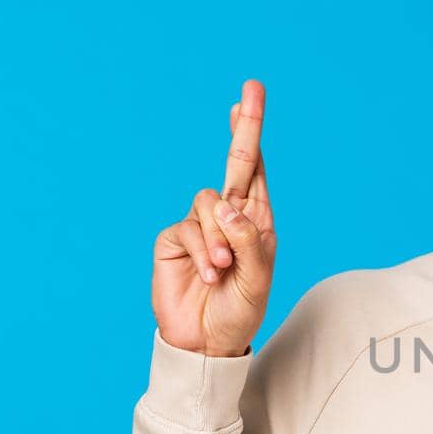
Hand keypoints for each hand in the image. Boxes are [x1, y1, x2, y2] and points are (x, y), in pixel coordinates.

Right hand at [152, 79, 276, 356]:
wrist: (206, 342)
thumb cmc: (239, 311)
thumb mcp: (258, 278)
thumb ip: (249, 240)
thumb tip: (228, 205)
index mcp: (256, 220)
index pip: (254, 170)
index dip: (251, 132)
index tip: (250, 94)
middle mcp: (228, 216)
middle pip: (234, 163)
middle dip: (243, 128)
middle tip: (250, 91)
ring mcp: (200, 226)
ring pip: (210, 202)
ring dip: (222, 236)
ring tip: (225, 268)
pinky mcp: (174, 239)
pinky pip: (189, 228)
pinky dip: (205, 251)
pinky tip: (211, 274)